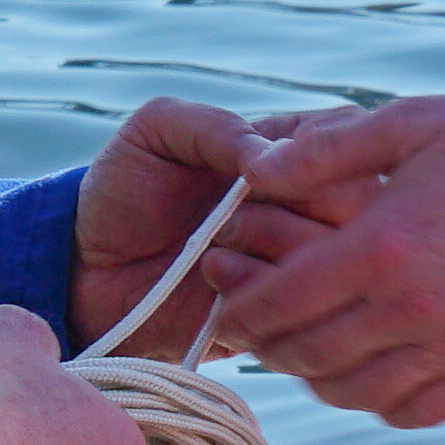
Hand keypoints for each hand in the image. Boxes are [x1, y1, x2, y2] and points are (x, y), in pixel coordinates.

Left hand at [67, 97, 343, 360]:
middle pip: (357, 210)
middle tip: (228, 220)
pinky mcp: (282, 318)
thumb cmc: (124, 189)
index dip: (307, 163)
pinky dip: (259, 301)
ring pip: (336, 264)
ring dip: (273, 257)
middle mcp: (306, 208)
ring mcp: (299, 265)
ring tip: (212, 257)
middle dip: (290, 214)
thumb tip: (273, 156)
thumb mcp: (157, 131)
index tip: (250, 177)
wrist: (86, 269)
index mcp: (288, 153)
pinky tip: (215, 291)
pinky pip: (306, 315)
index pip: (346, 144)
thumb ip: (215, 126)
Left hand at [219, 94, 444, 427]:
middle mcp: (414, 310)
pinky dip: (377, 401)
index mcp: (383, 248)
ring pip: (354, 393)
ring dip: (315, 377)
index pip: (280, 303)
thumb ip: (325, 150)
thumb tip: (255, 168)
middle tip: (255, 324)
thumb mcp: (409, 123)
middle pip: (308, 356)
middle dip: (268, 344)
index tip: (223, 300)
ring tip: (304, 348)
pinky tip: (367, 372)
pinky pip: (413, 410)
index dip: (239, 308)